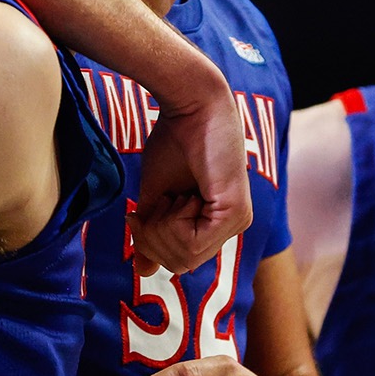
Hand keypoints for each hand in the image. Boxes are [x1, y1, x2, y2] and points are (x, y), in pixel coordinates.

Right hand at [135, 65, 251, 275]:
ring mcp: (238, 220)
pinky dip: (174, 222)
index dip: (151, 245)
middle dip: (154, 239)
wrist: (190, 104)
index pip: (181, 260)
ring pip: (186, 257)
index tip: (137, 216)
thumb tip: (141, 270)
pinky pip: (193, 244)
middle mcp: (233, 223)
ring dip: (163, 228)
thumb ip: (150, 231)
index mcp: (218, 219)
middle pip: (181, 264)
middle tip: (152, 205)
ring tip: (170, 195)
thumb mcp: (155, 195)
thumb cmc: (174, 139)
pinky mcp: (235, 212)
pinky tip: (181, 195)